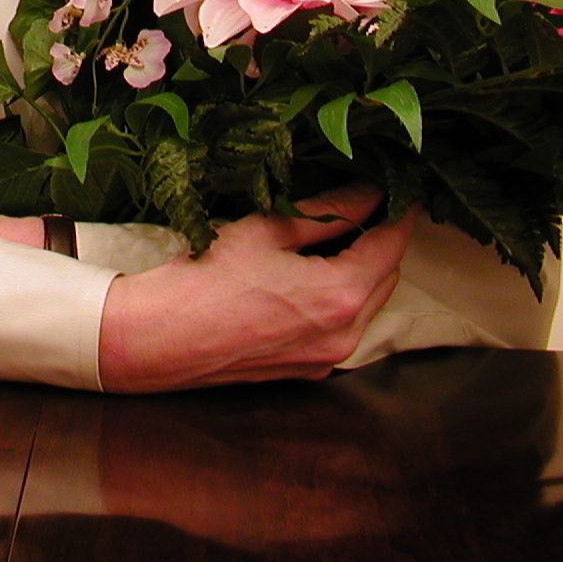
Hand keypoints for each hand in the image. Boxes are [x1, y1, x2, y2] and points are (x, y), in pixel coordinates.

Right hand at [96, 184, 413, 392]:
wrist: (161, 337)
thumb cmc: (209, 277)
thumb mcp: (268, 230)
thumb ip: (327, 212)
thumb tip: (367, 193)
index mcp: (341, 296)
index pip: (391, 245)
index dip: (399, 213)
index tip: (400, 189)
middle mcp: (345, 335)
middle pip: (386, 279)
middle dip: (382, 241)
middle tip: (368, 205)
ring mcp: (326, 359)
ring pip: (365, 307)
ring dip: (362, 272)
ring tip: (342, 236)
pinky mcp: (305, 372)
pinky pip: (341, 329)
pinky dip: (339, 300)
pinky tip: (313, 277)